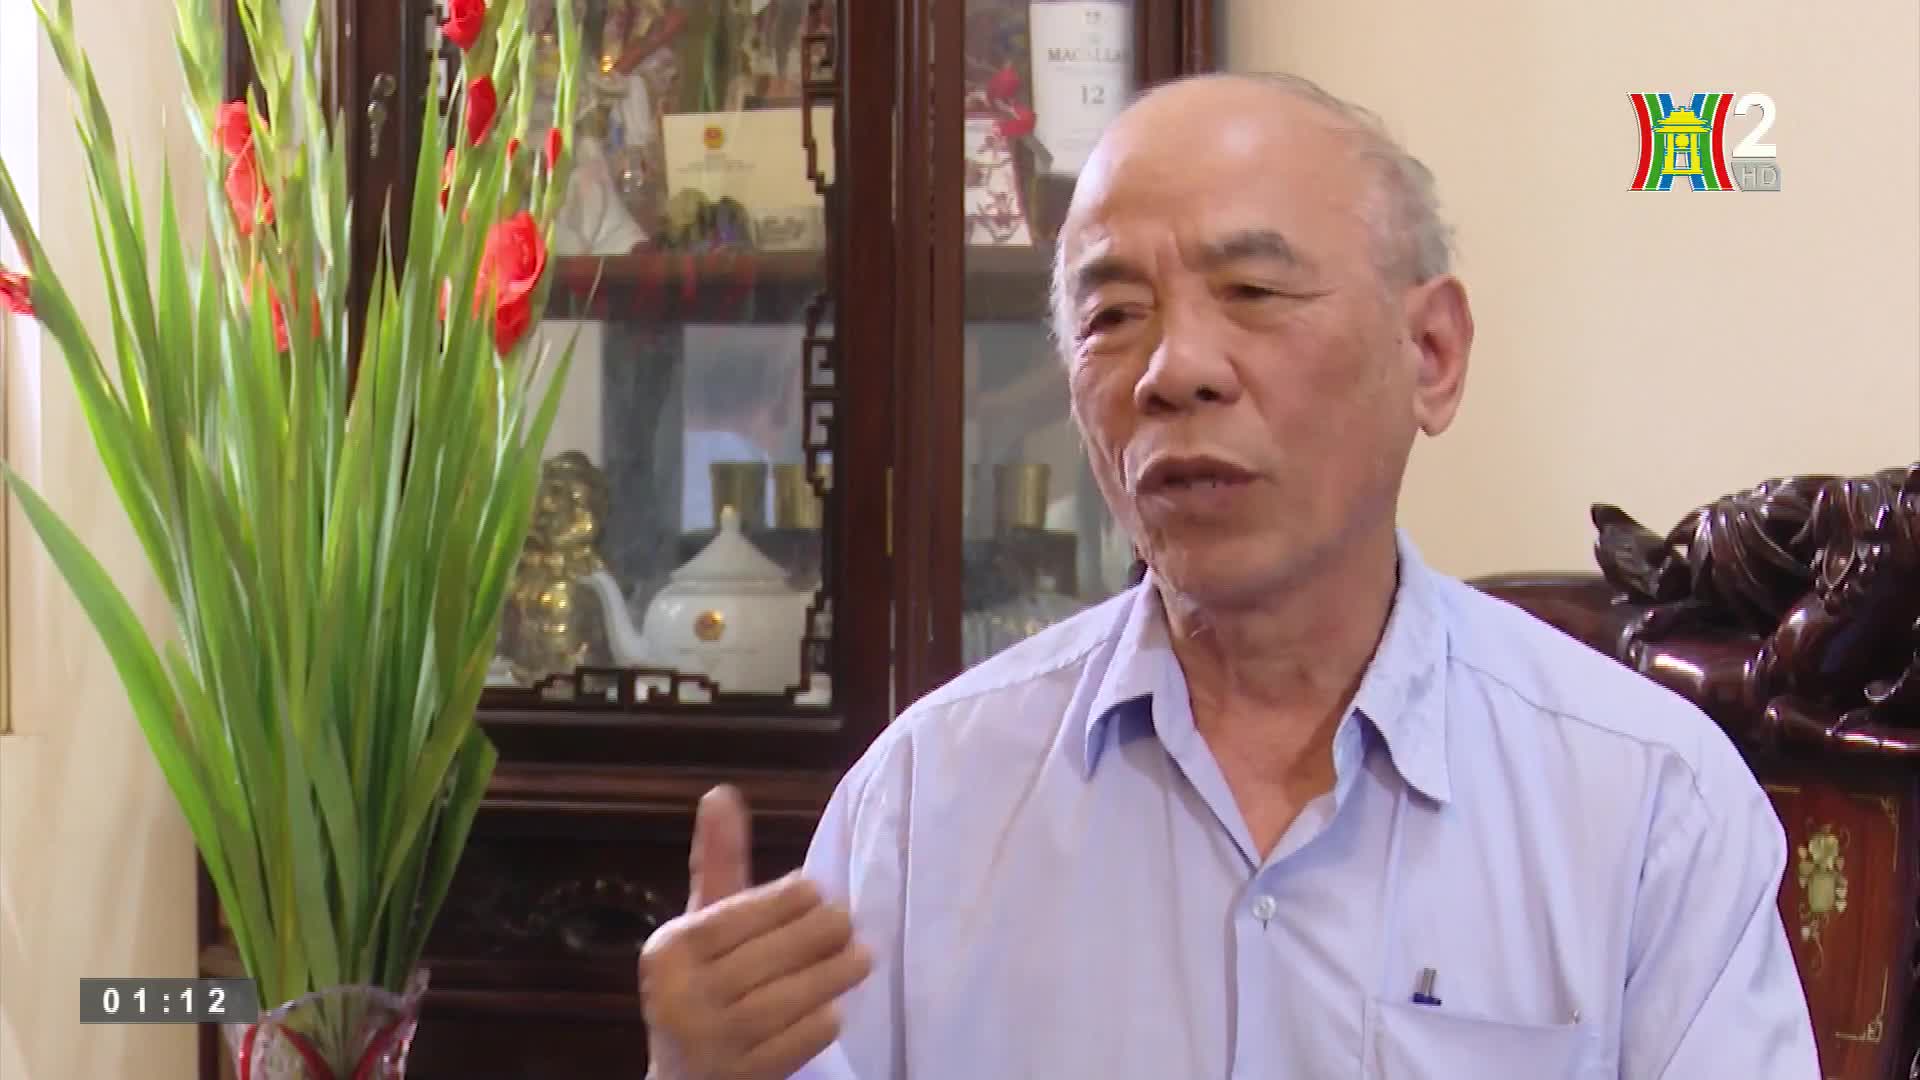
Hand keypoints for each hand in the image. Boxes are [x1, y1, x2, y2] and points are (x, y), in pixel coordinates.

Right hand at [641, 785, 871, 1079]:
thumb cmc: (705, 987)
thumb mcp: (702, 926)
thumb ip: (720, 863)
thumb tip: (721, 792)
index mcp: (669, 949)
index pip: (739, 913)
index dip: (787, 900)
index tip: (819, 891)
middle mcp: (679, 997)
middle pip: (768, 955)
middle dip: (817, 936)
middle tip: (849, 924)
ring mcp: (708, 1045)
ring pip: (786, 999)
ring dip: (832, 975)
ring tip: (861, 958)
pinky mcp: (739, 1079)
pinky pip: (794, 1043)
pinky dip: (820, 1023)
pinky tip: (836, 1009)